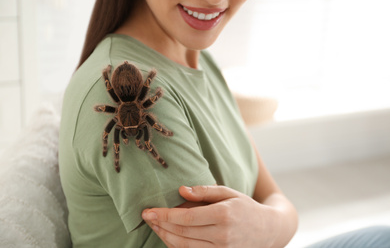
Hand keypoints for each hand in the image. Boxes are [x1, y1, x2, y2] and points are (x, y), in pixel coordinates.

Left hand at [142, 185, 281, 247]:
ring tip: (154, 226)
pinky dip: (176, 246)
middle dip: (160, 225)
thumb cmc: (245, 207)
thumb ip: (204, 191)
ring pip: (184, 247)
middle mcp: (222, 236)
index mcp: (223, 215)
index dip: (164, 215)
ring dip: (165, 237)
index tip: (148, 211)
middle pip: (182, 233)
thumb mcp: (228, 192)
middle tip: (146, 217)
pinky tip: (168, 236)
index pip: (186, 217)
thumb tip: (181, 190)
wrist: (267, 230)